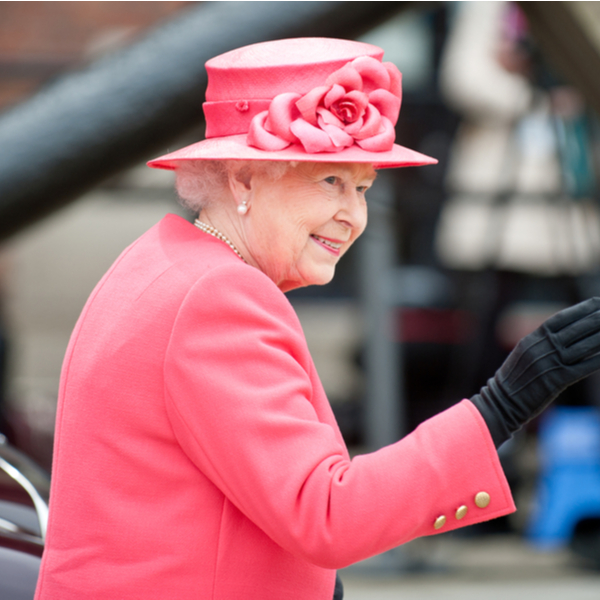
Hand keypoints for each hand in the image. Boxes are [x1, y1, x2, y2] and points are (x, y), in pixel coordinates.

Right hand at [471, 297, 599, 446]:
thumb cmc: (513, 379)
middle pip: (575, 329)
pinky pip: (584, 367)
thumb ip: (540, 343)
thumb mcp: (523, 354)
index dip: (580, 310)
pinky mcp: (557, 380)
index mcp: (532, 339)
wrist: (502, 401)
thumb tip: (560, 334)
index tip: (596, 302)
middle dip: (596, 319)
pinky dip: (598, 359)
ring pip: (583, 346)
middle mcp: (542, 348)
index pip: (560, 319)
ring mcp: (550, 363)